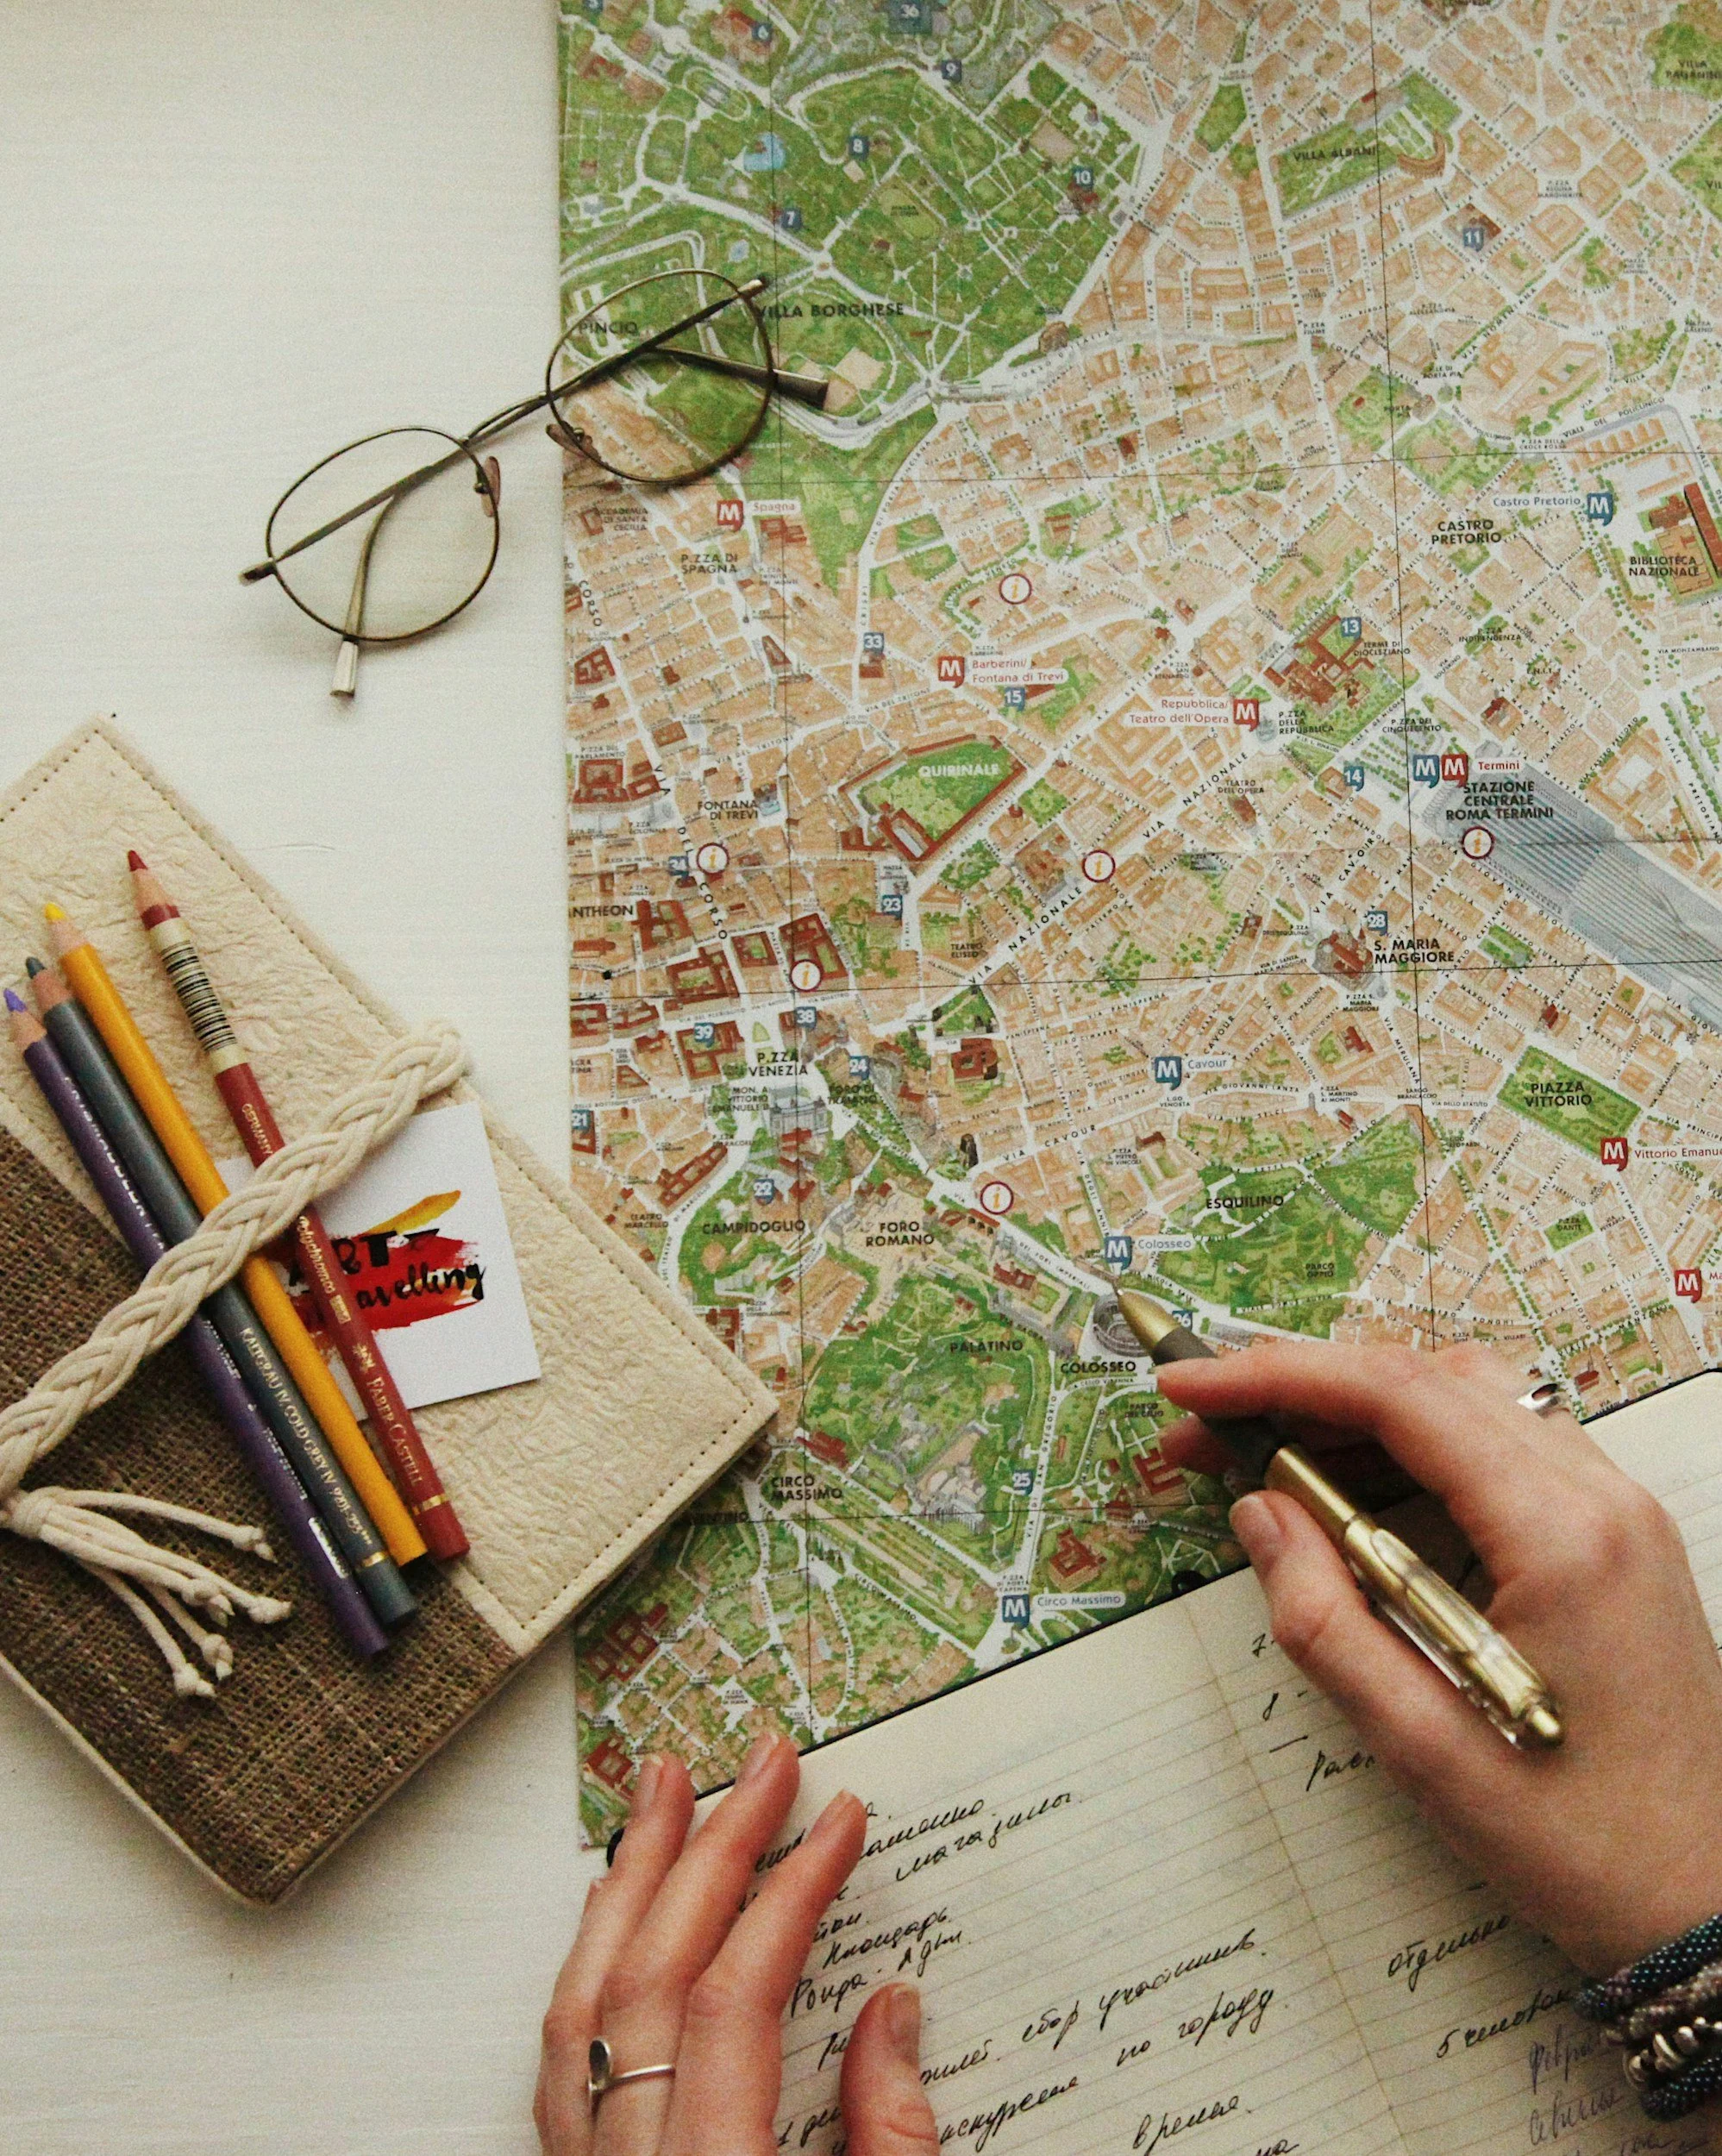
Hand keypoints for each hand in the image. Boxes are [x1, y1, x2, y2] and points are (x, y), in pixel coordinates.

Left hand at [535, 1732, 938, 2154]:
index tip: (838, 1820)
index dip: (792, 1895)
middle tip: (762, 1766)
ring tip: (664, 1793)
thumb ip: (889, 2138)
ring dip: (632, 1881)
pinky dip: (590, 1962)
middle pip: (653, 1975)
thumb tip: (891, 2012)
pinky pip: (563, 2055)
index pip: (736, 1999)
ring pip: (586, 2001)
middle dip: (711, 1852)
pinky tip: (612, 1907)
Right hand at [1158, 1339, 1721, 1975]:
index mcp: (1561, 1536)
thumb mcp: (1423, 1747)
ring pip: (1467, 1400)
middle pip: (1430, 1379)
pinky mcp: (1613, 1538)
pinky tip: (1353, 1498)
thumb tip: (1258, 1511)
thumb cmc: (1582, 1846)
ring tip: (1264, 1460)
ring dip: (1356, 1413)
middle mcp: (1600, 1498)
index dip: (1279, 1376)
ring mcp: (1617, 1512)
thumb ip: (1326, 1621)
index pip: (1400, 1397)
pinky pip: (1500, 1449)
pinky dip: (1412, 1449)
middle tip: (1206, 1434)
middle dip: (1304, 1388)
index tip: (1189, 1389)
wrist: (1708, 1902)